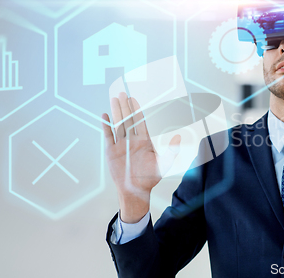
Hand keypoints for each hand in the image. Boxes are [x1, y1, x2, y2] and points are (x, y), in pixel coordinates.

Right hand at [102, 92, 180, 222]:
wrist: (135, 191)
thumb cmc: (150, 178)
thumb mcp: (164, 164)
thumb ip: (172, 151)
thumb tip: (179, 137)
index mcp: (144, 141)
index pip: (140, 121)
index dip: (137, 109)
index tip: (134, 98)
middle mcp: (132, 140)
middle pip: (128, 119)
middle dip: (125, 106)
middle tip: (122, 92)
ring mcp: (121, 145)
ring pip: (118, 124)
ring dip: (116, 112)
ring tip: (113, 98)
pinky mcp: (112, 151)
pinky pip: (108, 136)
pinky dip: (106, 126)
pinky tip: (105, 115)